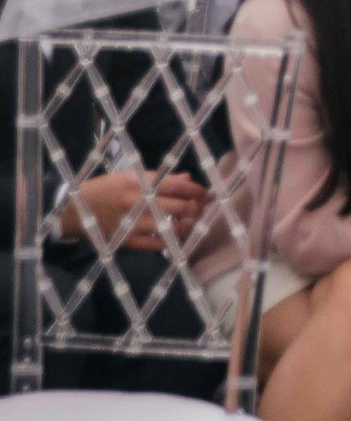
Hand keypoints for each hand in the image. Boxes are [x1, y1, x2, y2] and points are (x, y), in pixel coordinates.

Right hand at [66, 171, 210, 251]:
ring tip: (190, 223)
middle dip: (197, 209)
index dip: (199, 191)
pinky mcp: (127, 241)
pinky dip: (171, 242)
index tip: (207, 194)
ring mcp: (133, 223)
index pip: (180, 187)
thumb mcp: (130, 176)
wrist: (73, 210)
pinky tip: (175, 238)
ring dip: (188, 226)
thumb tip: (188, 178)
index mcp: (140, 182)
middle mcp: (138, 202)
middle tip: (201, 210)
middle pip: (182, 207)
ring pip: (174, 227)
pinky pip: (158, 244)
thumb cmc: (105, 189)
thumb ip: (160, 178)